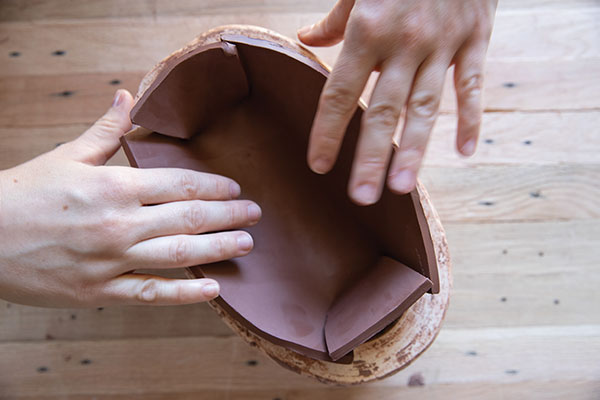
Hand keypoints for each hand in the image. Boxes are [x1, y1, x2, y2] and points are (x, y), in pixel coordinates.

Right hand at [0, 90, 261, 307]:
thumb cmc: (24, 193)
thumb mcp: (66, 155)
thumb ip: (105, 130)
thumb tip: (127, 96)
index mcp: (115, 186)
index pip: (181, 184)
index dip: (214, 186)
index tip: (235, 188)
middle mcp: (120, 223)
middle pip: (190, 218)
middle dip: (229, 215)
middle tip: (255, 214)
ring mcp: (112, 259)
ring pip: (180, 254)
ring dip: (219, 249)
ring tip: (246, 245)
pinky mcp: (100, 290)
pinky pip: (151, 293)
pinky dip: (185, 294)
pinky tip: (213, 289)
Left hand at [299, 0, 496, 204]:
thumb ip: (335, 18)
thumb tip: (307, 39)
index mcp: (368, 29)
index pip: (340, 92)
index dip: (328, 131)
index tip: (319, 165)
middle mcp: (404, 44)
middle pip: (382, 111)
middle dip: (370, 157)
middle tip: (361, 197)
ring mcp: (442, 45)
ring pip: (425, 108)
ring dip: (414, 150)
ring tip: (402, 188)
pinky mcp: (475, 40)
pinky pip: (471, 87)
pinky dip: (471, 119)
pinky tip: (465, 153)